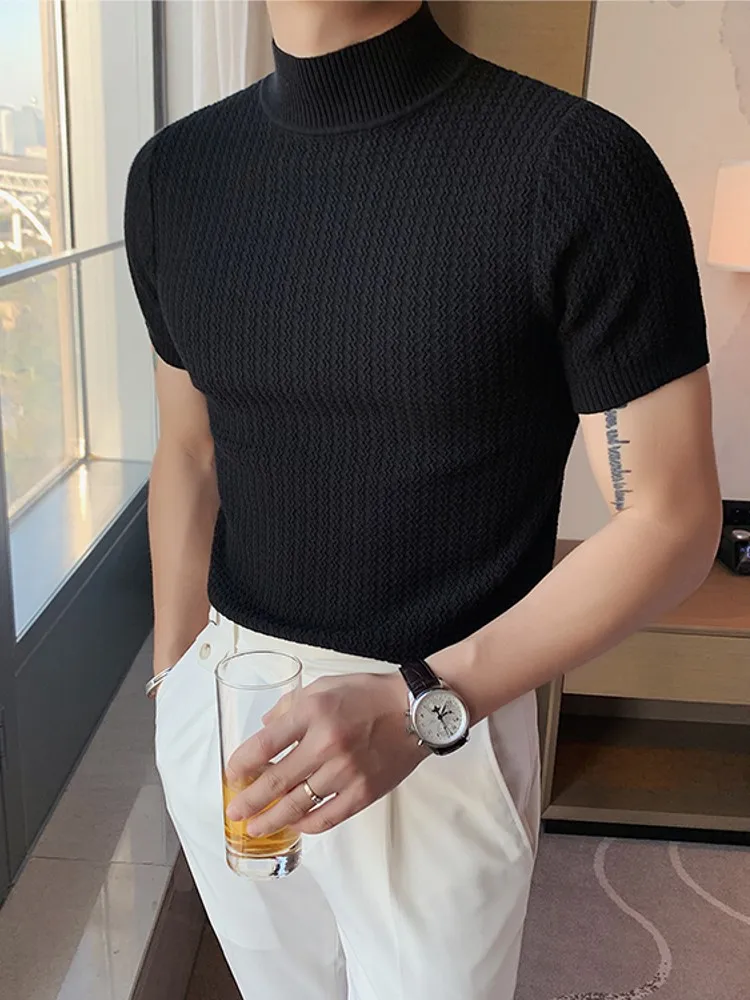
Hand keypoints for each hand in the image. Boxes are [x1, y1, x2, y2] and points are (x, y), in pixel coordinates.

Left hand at [224, 672, 429, 835]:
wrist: (416, 710)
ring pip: (299, 804)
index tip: (232, 773)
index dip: (242, 763)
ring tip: (256, 827)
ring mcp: (346, 771)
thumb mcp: (324, 686)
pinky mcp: (364, 792)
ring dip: (272, 819)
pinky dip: (308, 825)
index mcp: (313, 712)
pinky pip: (328, 817)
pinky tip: (296, 825)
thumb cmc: (370, 694)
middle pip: (276, 781)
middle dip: (249, 800)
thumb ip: (291, 706)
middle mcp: (326, 744)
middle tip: (234, 811)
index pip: (265, 744)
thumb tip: (266, 728)